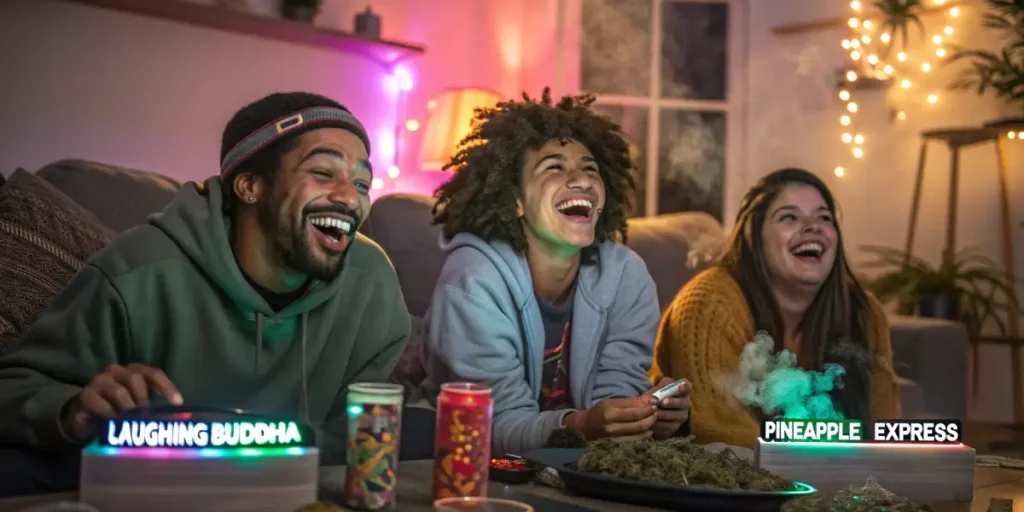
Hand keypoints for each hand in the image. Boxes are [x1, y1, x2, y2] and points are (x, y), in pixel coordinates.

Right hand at [61, 364, 182, 441]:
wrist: (84, 415)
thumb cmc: (117, 409)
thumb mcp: (137, 407)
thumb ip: (152, 408)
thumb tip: (174, 418)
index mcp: (134, 372)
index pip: (153, 374)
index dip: (166, 387)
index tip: (178, 403)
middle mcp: (117, 372)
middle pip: (135, 379)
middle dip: (143, 399)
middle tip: (147, 417)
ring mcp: (99, 382)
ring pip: (119, 392)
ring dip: (129, 409)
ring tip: (132, 423)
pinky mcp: (86, 396)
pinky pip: (101, 404)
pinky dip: (111, 415)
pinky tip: (115, 425)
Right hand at [563, 396, 656, 441]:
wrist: (584, 429)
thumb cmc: (599, 412)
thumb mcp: (611, 402)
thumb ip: (630, 402)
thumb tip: (650, 399)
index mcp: (609, 414)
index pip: (635, 412)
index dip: (649, 408)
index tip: (655, 404)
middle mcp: (612, 428)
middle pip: (640, 424)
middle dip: (652, 417)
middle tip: (656, 411)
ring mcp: (615, 440)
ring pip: (641, 434)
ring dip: (650, 426)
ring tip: (652, 419)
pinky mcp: (618, 447)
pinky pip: (637, 442)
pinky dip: (645, 435)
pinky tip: (647, 430)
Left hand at [646, 377, 691, 439]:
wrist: (647, 415)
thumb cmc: (653, 399)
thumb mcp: (654, 391)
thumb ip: (656, 390)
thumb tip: (658, 393)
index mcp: (681, 391)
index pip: (688, 387)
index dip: (685, 386)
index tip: (680, 386)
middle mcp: (685, 404)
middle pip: (684, 403)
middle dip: (674, 402)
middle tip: (663, 402)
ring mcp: (681, 417)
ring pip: (677, 416)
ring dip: (665, 414)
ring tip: (654, 413)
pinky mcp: (675, 428)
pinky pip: (670, 427)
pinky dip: (661, 424)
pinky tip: (653, 422)